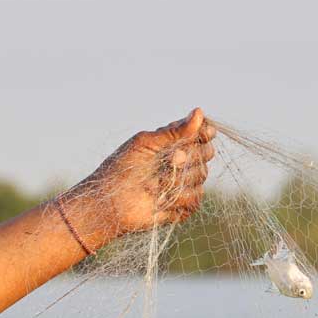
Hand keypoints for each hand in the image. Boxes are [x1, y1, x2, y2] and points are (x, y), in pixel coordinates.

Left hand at [62, 109, 216, 244]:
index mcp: (172, 143)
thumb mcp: (145, 143)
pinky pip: (195, 198)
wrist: (110, 203)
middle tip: (171, 160)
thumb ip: (173, 131)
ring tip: (153, 184)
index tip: (204, 133)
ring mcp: (184, 184)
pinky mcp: (183, 206)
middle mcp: (182, 162)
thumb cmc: (121, 169)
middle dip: (190, 156)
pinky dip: (178, 198)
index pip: (201, 133)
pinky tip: (159, 199)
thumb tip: (199, 111)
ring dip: (178, 179)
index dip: (205, 133)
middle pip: (206, 153)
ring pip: (201, 176)